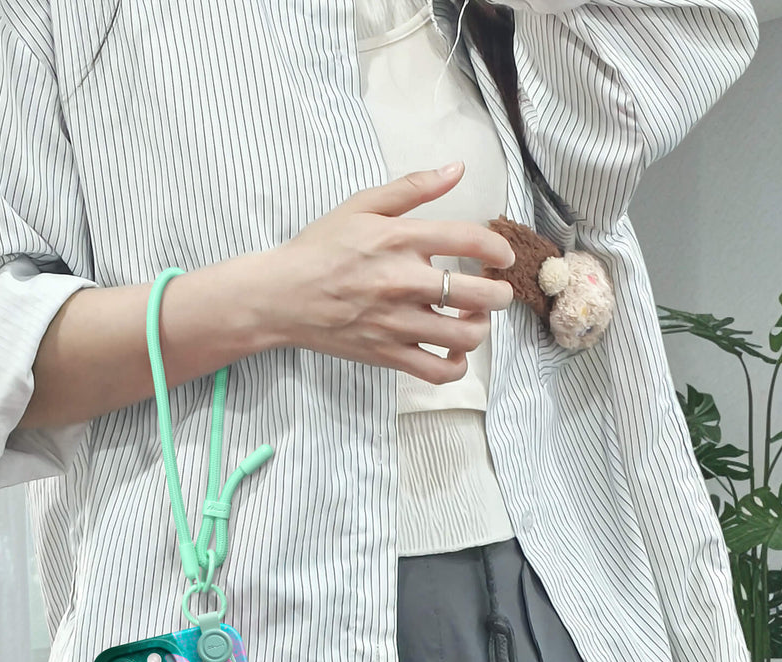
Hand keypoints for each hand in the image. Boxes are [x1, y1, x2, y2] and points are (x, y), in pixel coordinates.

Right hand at [264, 161, 515, 383]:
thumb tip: (457, 169)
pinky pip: (437, 372)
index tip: (501, 257)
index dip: (498, 249)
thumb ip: (413, 187)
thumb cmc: (320, 249)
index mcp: (399, 240)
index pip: (471, 241)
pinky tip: (451, 351)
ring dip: (480, 328)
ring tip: (470, 319)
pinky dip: (455, 365)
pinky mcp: (386, 354)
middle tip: (494, 293)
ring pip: (465, 336)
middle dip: (500, 294)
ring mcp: (395, 323)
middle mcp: (403, 282)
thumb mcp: (362, 206)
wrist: (280, 296)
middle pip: (480, 295)